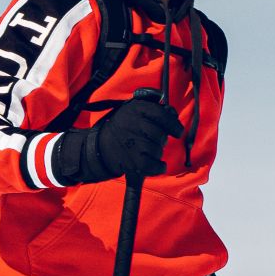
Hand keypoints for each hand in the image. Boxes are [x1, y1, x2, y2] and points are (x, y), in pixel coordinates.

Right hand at [55, 91, 175, 187]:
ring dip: (156, 153)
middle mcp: (132, 123)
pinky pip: (155, 165)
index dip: (172, 124)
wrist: (97, 148)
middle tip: (150, 141)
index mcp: (135, 108)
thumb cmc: (120, 128)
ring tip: (143, 150)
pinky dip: (158, 167)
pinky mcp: (132, 160)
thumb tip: (172, 113)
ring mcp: (132, 142)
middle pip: (160, 135)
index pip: (162, 114)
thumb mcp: (131, 110)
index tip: (177, 131)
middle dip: (159, 140)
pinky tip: (156, 165)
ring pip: (158, 149)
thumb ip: (152, 109)